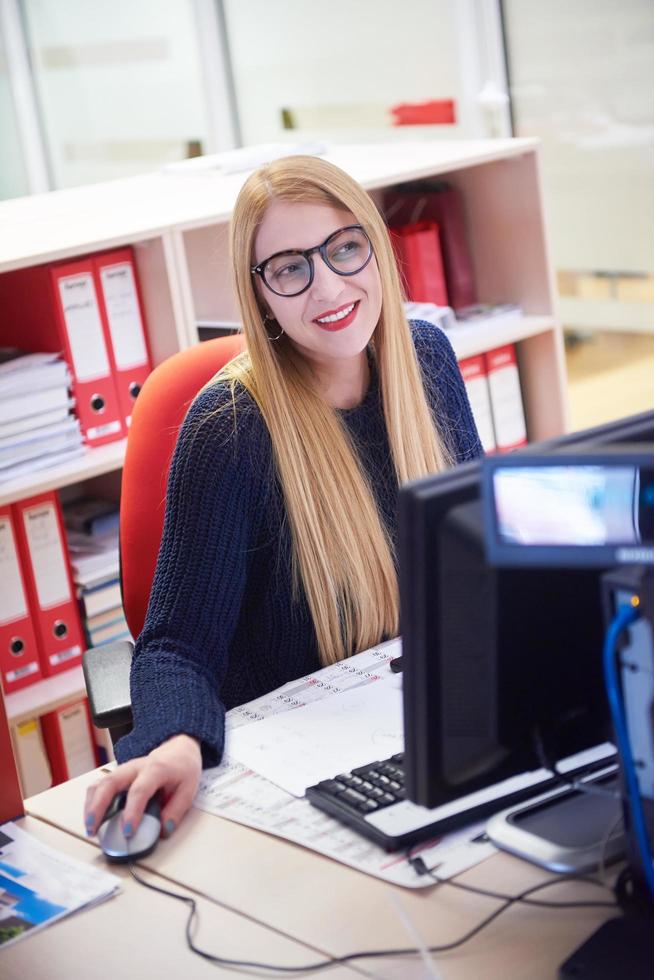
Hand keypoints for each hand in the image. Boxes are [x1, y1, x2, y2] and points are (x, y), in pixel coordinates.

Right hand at [84, 733, 201, 839]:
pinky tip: (91, 819)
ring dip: (90, 806)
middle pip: (110, 782)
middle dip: (98, 806)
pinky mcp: (117, 775)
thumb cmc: (182, 769)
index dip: (132, 812)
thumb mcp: (188, 790)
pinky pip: (98, 786)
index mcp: (156, 769)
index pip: (139, 790)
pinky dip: (91, 802)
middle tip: (93, 829)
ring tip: (90, 828)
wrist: (178, 750)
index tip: (127, 832)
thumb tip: (162, 831)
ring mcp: (123, 770)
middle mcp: (135, 767)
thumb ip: (175, 811)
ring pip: (100, 783)